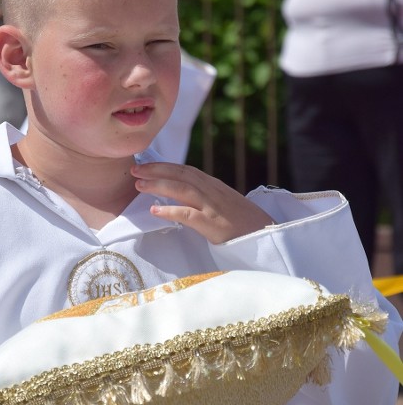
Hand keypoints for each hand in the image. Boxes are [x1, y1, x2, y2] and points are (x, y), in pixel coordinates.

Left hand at [131, 162, 273, 243]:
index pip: (186, 170)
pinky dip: (170, 211)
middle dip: (156, 170)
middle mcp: (214, 192)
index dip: (165, 166)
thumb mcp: (225, 206)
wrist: (269, 240)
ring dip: (158, 185)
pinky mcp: (215, 225)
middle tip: (135, 170)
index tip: (145, 164)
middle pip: (181, 175)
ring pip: (182, 189)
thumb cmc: (246, 226)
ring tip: (138, 185)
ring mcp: (215, 208)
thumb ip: (206, 199)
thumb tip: (182, 196)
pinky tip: (154, 210)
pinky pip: (189, 215)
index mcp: (215, 187)